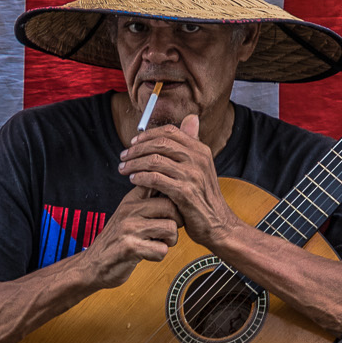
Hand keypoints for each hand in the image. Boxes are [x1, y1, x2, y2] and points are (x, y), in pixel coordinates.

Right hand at [81, 186, 179, 288]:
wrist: (92, 265)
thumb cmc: (116, 240)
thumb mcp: (127, 215)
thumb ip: (146, 203)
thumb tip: (172, 191)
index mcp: (130, 200)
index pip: (157, 184)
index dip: (172, 195)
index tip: (170, 209)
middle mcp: (129, 210)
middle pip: (171, 207)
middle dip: (176, 223)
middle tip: (167, 232)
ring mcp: (129, 228)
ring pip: (170, 228)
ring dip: (169, 241)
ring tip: (157, 243)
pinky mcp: (130, 248)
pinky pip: (162, 250)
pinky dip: (159, 256)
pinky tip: (147, 255)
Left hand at [118, 116, 235, 249]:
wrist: (218, 223)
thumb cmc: (204, 196)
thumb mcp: (202, 166)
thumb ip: (191, 145)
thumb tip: (191, 118)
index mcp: (201, 150)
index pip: (170, 132)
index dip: (148, 134)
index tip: (134, 142)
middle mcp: (198, 159)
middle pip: (160, 144)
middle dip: (137, 149)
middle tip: (124, 156)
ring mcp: (192, 175)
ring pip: (154, 160)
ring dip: (134, 163)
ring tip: (123, 169)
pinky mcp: (184, 192)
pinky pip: (155, 178)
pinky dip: (140, 177)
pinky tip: (133, 180)